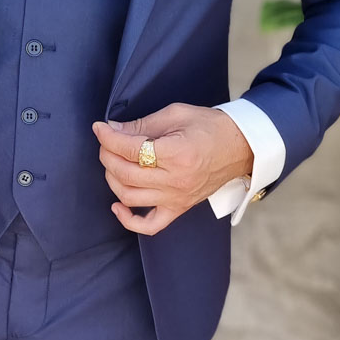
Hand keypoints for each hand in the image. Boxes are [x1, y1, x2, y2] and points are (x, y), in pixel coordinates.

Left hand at [91, 103, 254, 235]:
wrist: (240, 147)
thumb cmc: (210, 127)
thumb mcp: (176, 114)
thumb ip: (142, 124)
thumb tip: (112, 129)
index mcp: (177, 153)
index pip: (130, 149)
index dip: (108, 137)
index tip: (100, 127)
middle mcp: (176, 180)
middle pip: (125, 173)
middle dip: (107, 155)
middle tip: (106, 142)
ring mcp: (177, 198)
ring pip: (129, 196)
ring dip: (112, 178)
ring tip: (112, 163)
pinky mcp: (179, 208)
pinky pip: (149, 225)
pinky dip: (128, 220)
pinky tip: (117, 205)